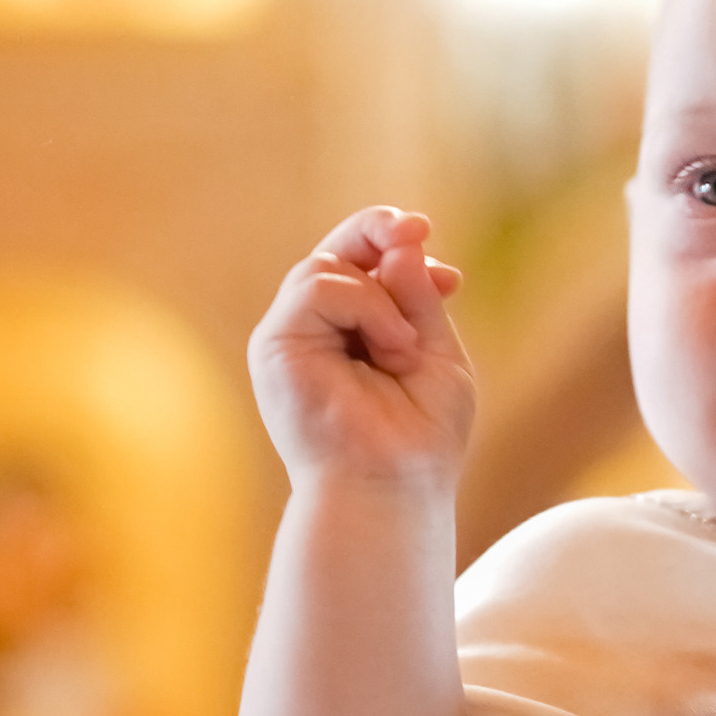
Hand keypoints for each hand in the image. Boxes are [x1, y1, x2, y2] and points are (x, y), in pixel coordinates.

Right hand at [250, 207, 474, 494]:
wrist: (394, 487)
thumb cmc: (418, 437)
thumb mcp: (434, 351)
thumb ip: (417, 295)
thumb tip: (403, 240)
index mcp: (348, 334)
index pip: (358, 263)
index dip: (393, 241)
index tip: (442, 260)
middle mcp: (312, 331)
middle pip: (333, 250)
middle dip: (378, 229)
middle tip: (419, 228)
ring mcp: (289, 337)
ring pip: (325, 265)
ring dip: (382, 297)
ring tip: (405, 350)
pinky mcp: (274, 345)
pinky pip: (319, 288)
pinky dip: (366, 307)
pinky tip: (391, 348)